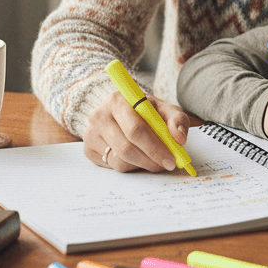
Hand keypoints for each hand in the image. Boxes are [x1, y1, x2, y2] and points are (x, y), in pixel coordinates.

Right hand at [84, 90, 201, 172]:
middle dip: (151, 160)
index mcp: (118, 101)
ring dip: (141, 165)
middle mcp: (99, 116)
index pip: (136, 130)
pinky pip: (112, 166)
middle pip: (126, 148)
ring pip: (119, 161)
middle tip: (167, 165)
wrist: (120, 111)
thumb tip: (179, 138)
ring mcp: (91, 133)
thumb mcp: (163, 109)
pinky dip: (129, 166)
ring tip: (153, 160)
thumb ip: (177, 120)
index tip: (171, 160)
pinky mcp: (88, 149)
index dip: (155, 148)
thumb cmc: (145, 111)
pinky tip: (137, 157)